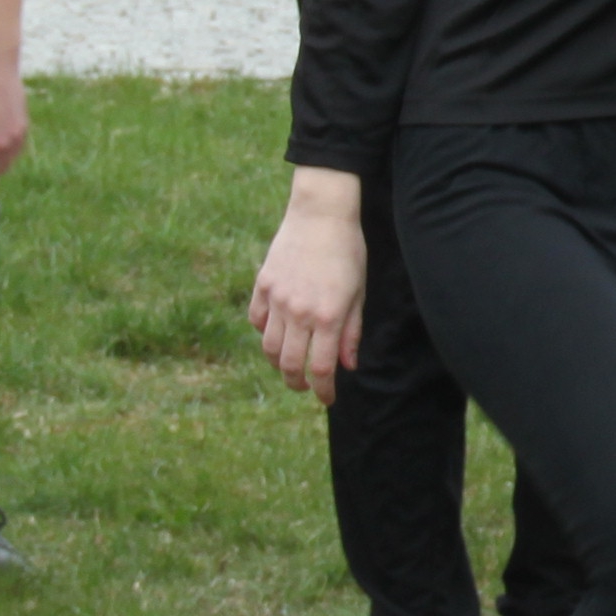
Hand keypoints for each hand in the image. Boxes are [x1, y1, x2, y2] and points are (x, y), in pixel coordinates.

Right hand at [250, 176, 370, 403]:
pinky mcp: (262, 286)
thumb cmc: (348, 253)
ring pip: (270, 347)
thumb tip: (347, 366)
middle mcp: (299, 312)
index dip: (324, 390)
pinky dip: (264, 334)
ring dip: (279, 364)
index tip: (327, 399)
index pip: (321, 368)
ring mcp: (277, 299)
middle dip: (297, 384)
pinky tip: (276, 336)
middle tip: (305, 388)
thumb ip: (351, 331)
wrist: (320, 216)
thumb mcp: (358, 293)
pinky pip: (257, 321)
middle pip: (290, 365)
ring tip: (289, 367)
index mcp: (328, 317)